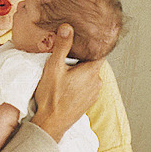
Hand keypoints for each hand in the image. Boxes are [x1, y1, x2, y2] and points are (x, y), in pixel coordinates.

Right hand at [33, 23, 102, 141]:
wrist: (51, 124)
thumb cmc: (52, 97)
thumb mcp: (54, 68)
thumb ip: (62, 46)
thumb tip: (68, 27)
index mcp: (91, 71)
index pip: (100, 52)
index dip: (93, 44)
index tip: (87, 38)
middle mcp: (97, 82)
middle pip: (93, 63)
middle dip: (82, 58)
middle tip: (67, 55)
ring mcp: (93, 94)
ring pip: (89, 76)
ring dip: (80, 72)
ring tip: (65, 71)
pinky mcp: (88, 102)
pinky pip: (86, 87)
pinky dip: (79, 83)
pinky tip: (66, 85)